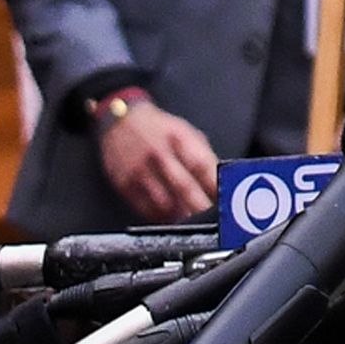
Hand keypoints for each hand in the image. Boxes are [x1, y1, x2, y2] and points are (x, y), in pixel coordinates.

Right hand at [98, 100, 219, 222]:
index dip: (215, 187)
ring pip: (164, 203)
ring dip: (182, 216)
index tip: (225, 201)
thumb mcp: (186, 132)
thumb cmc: (158, 128)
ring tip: (193, 222)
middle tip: (213, 220)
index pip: (202, 166)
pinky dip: (161, 217)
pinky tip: (172, 218)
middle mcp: (158, 154)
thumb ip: (203, 156)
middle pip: (184, 187)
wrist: (120, 120)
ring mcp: (139, 170)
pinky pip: (145, 208)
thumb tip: (219, 182)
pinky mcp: (124, 184)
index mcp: (179, 138)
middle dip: (201, 207)